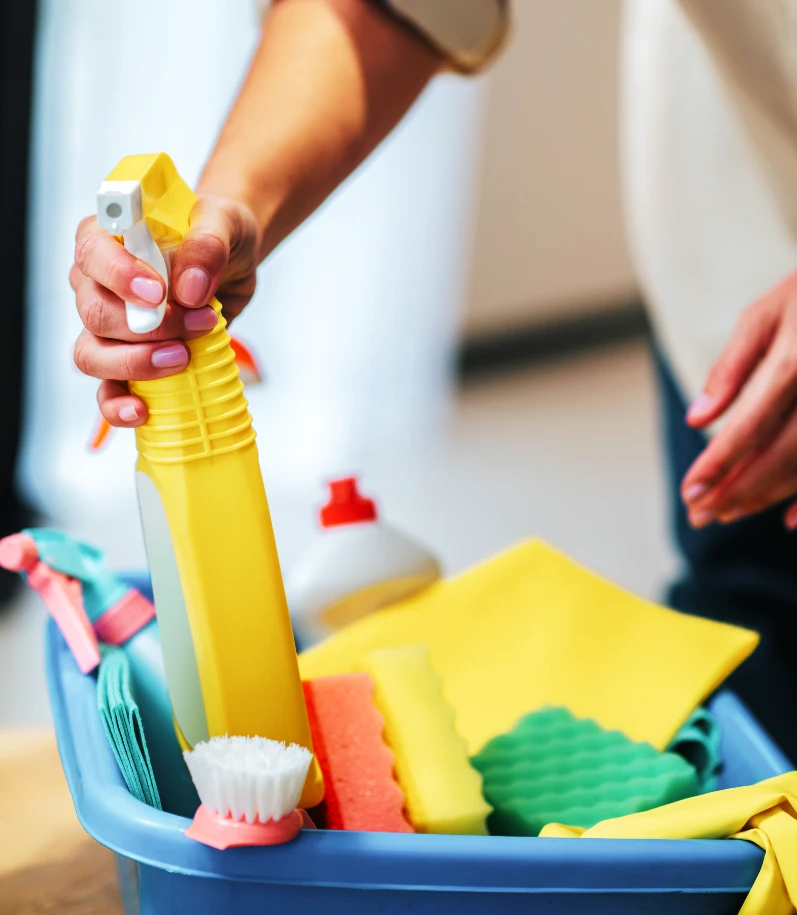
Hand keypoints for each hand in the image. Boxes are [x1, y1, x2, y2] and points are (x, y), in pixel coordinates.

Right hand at [70, 194, 258, 427]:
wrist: (231, 263)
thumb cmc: (218, 235)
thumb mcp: (225, 224)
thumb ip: (207, 245)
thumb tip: (188, 287)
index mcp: (110, 236)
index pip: (93, 254)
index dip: (120, 276)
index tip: (159, 294)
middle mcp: (97, 281)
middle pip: (95, 313)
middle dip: (148, 327)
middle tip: (199, 321)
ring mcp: (107, 325)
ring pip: (92, 354)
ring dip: (137, 364)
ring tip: (182, 358)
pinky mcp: (126, 357)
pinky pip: (106, 389)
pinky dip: (119, 404)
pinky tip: (141, 411)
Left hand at [681, 268, 796, 528]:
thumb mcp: (765, 314)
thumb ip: (731, 369)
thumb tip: (697, 419)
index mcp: (795, 362)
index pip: (749, 427)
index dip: (718, 465)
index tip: (689, 493)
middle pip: (779, 456)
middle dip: (736, 491)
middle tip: (698, 514)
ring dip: (765, 497)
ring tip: (725, 513)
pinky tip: (788, 521)